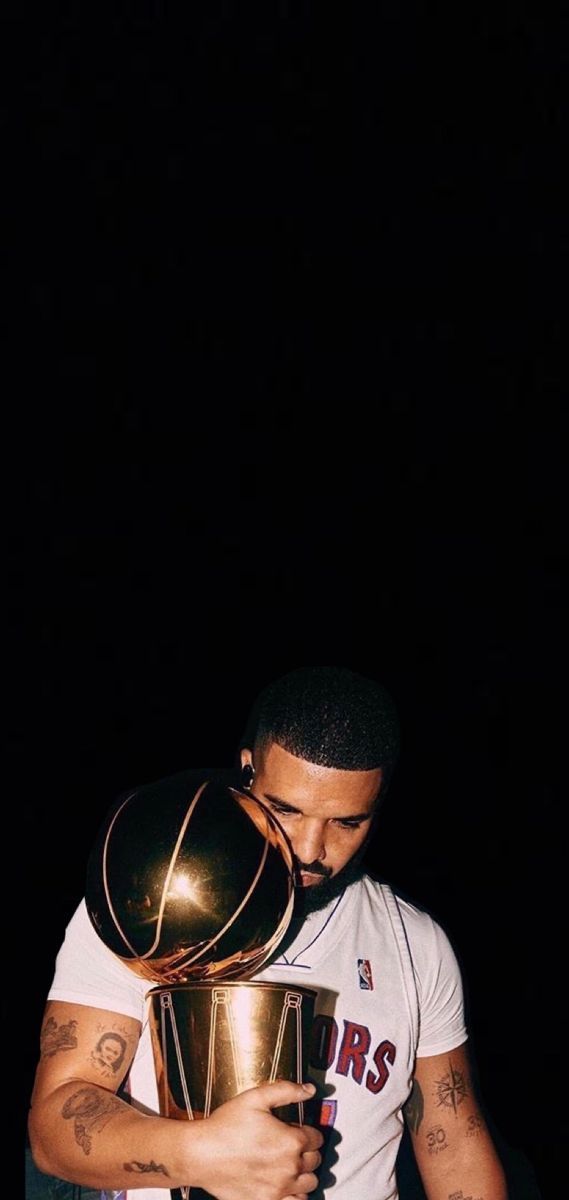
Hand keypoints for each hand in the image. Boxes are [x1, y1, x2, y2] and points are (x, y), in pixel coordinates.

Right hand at [191, 1080, 323, 1199]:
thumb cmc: (225, 1126)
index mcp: (291, 1141)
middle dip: (307, 1151)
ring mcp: (279, 1189)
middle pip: (315, 1161)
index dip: (308, 1131)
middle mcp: (290, 1167)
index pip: (316, 1138)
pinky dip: (295, 1195)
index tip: (297, 1130)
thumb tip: (310, 1090)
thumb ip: (286, 1091)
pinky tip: (284, 1185)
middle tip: (291, 1146)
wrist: (200, 1154)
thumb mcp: (256, 1098)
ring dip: (304, 1174)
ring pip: (309, 1184)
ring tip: (289, 1165)